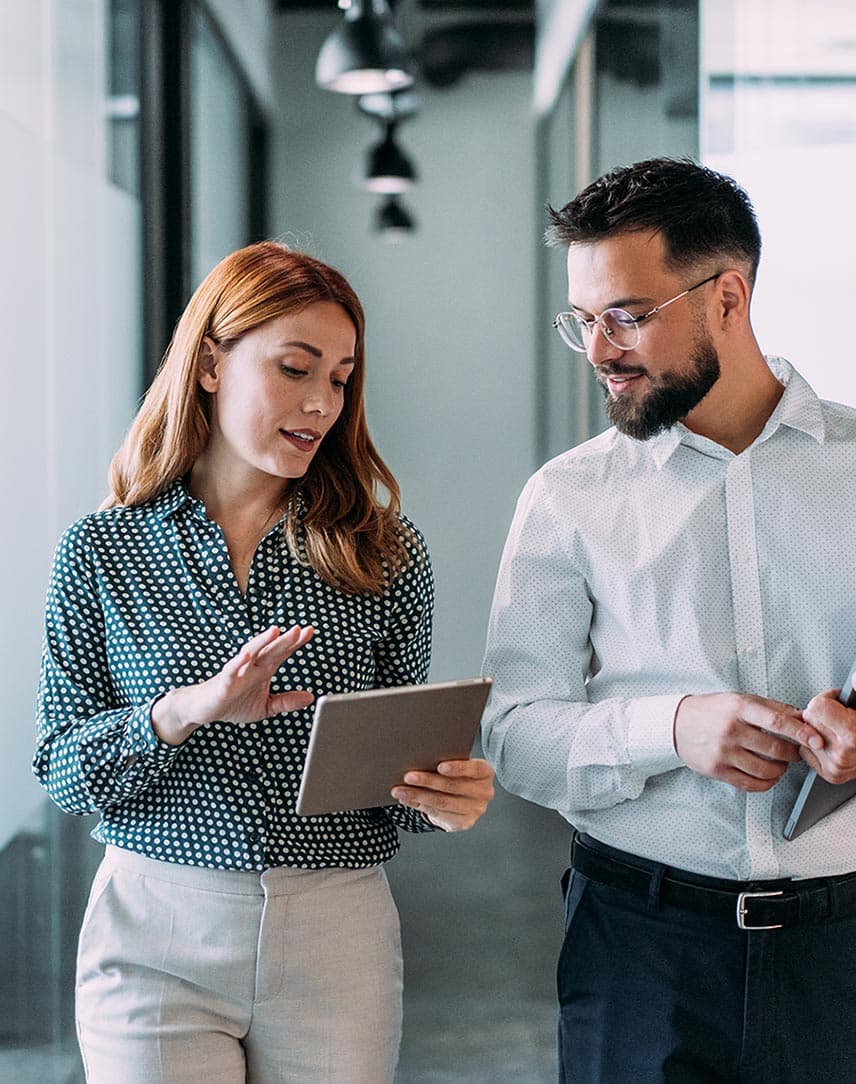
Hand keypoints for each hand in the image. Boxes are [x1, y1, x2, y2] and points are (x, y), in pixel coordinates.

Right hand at [152, 625, 314, 744]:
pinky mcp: (224, 681)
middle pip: (271, 649)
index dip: (296, 643)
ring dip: (263, 641)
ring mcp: (238, 671)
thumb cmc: (233, 704)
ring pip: (252, 652)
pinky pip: (231, 669)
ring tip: (276, 631)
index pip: (282, 653)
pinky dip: (239, 661)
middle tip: (299, 629)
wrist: (204, 709)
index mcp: (264, 669)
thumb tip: (310, 697)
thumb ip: (286, 701)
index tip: (310, 631)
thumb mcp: (266, 706)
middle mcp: (252, 666)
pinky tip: (247, 654)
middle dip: (285, 639)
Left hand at [390, 758, 494, 831]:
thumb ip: (446, 761)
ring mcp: (475, 810)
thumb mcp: (458, 765)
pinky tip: (406, 799)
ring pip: (442, 802)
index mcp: (485, 773)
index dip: (457, 768)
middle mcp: (484, 793)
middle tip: (408, 776)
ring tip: (400, 790)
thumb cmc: (458, 774)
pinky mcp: (463, 823)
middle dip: (428, 781)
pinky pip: (437, 814)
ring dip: (418, 795)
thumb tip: (418, 757)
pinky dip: (418, 805)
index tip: (439, 766)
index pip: (474, 769)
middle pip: (453, 786)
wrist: (464, 798)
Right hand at [674, 692, 822, 791]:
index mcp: (739, 708)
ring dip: (780, 770)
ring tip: (780, 764)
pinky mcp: (717, 770)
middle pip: (775, 750)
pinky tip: (768, 776)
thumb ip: (772, 708)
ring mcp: (723, 752)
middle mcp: (731, 730)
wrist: (677, 724)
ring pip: (766, 770)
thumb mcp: (740, 700)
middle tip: (795, 753)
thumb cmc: (712, 710)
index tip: (816, 739)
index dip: (801, 732)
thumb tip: (802, 717)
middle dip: (793, 754)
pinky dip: (766, 783)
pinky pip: (751, 784)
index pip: (777, 722)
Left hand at [800, 685, 855, 782]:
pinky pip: (806, 751)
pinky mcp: (831, 775)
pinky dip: (816, 746)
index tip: (838, 702)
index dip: (828, 700)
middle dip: (821, 714)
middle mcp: (842, 752)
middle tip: (838, 716)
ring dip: (818, 730)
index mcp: (852, 732)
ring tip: (837, 730)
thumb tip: (854, 678)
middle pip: (809, 719)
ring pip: (806, 735)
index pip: (816, 707)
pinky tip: (832, 743)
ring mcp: (836, 766)